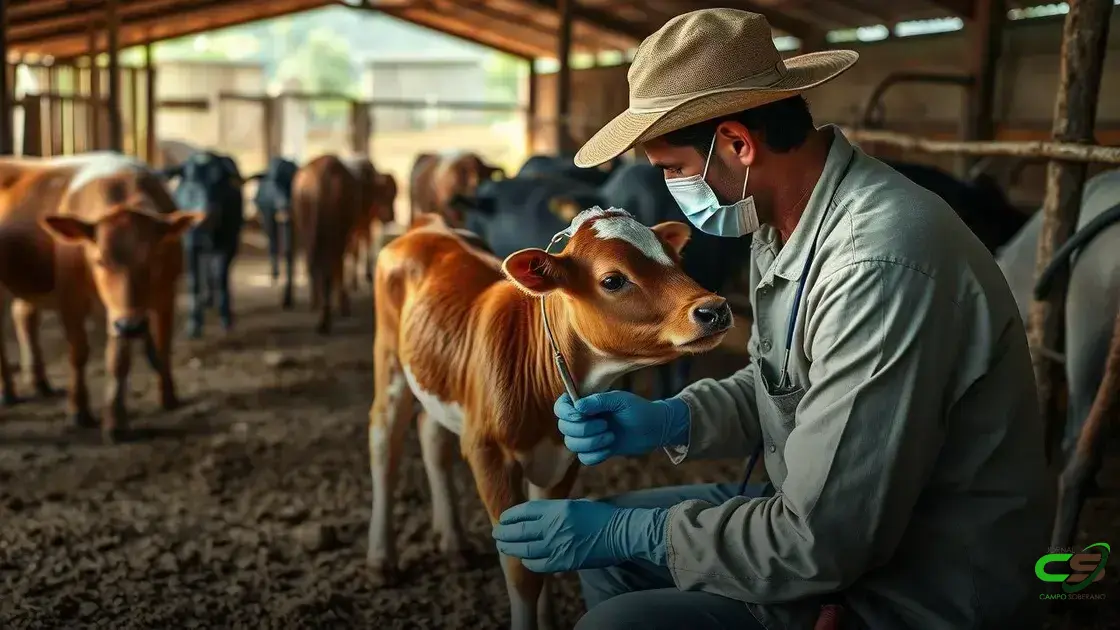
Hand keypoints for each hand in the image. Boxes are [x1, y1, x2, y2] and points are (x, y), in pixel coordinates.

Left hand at [492, 499, 667, 572]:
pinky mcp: (565, 561)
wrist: (622, 533)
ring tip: (504, 546)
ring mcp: (559, 544)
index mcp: (558, 508)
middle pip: (520, 530)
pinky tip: (526, 559)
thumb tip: (532, 516)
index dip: (510, 516)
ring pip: (525, 548)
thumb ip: (554, 510)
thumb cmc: (601, 517)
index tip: (503, 519)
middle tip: (496, 534)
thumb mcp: (576, 505)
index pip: (525, 511)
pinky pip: (539, 564)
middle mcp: (555, 525)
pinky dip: (529, 562)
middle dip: (505, 533)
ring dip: (511, 548)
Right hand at [554, 391, 689, 464]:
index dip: (566, 412)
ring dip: (591, 443)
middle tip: (606, 425)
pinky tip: (610, 449)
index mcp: (586, 403)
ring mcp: (588, 436)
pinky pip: (584, 458)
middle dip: (583, 429)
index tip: (580, 415)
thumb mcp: (621, 400)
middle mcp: (583, 419)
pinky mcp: (596, 451)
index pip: (561, 407)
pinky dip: (595, 456)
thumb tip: (578, 406)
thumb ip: (600, 401)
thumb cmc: (639, 409)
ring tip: (611, 437)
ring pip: (572, 444)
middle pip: (564, 428)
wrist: (655, 429)